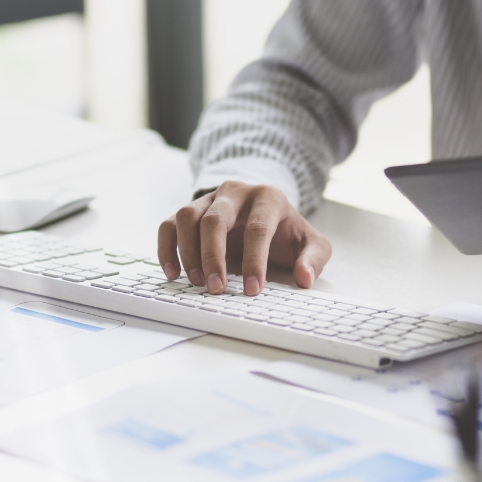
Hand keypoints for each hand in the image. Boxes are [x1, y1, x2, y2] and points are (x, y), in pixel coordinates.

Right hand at [158, 181, 331, 294]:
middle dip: (213, 257)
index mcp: (267, 197)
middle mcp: (235, 193)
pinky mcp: (190, 210)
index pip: (258, 228)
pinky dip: (167, 248)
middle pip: (216, 219)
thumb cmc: (286, 230)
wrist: (265, 209)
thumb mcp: (311, 242)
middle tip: (216, 288)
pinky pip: (169, 224)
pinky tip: (174, 273)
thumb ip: (314, 258)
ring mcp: (209, 199)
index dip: (254, 260)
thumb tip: (304, 278)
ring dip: (188, 252)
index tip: (252, 289)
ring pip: (187, 217)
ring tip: (196, 281)